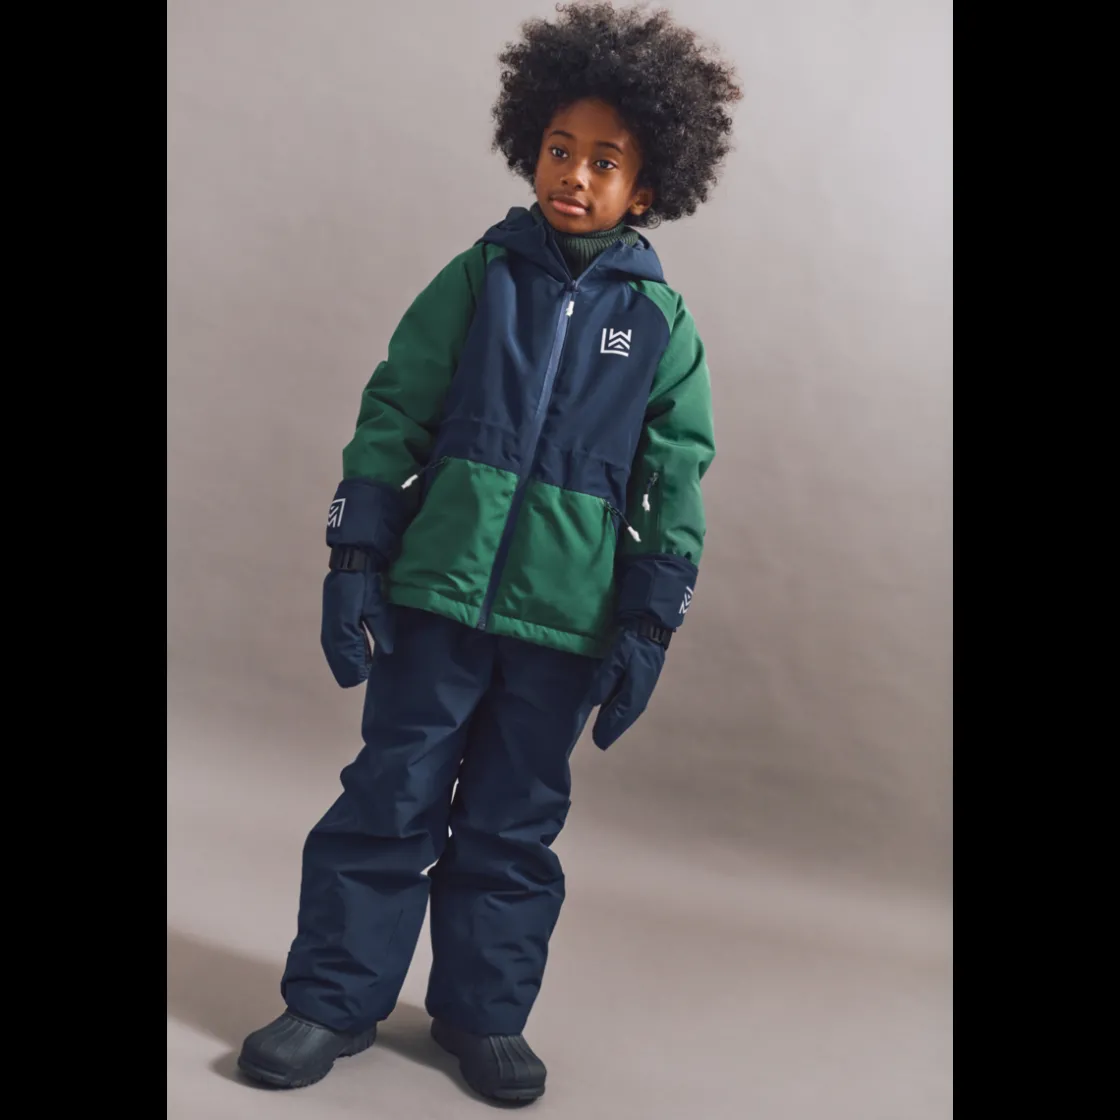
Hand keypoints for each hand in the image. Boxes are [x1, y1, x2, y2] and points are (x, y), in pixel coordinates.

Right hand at [320, 563, 395, 687]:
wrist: (351, 564)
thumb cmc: (365, 584)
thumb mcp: (376, 606)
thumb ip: (380, 629)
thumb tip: (386, 651)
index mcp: (342, 625)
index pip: (348, 654)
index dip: (356, 667)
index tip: (364, 676)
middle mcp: (332, 628)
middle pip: (338, 657)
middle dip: (350, 668)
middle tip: (361, 678)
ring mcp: (329, 625)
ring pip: (334, 652)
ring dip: (345, 663)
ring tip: (357, 674)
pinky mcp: (330, 622)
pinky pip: (333, 645)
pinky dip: (341, 654)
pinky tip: (351, 660)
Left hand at [588, 624, 666, 748]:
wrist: (651, 627)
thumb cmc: (633, 642)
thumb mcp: (616, 658)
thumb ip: (605, 680)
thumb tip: (595, 702)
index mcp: (635, 690)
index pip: (619, 715)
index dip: (609, 728)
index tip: (598, 742)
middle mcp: (641, 694)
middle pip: (625, 717)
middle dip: (613, 729)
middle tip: (600, 742)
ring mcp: (644, 688)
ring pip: (628, 711)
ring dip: (618, 722)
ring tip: (606, 732)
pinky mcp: (642, 681)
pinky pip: (630, 703)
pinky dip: (621, 711)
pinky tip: (614, 712)